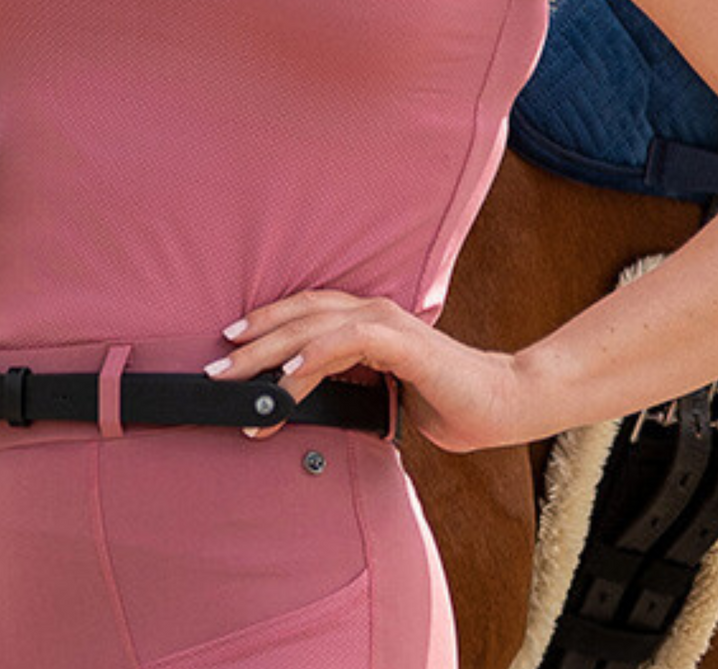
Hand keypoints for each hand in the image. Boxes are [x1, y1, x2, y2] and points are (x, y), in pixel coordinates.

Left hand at [210, 289, 524, 453]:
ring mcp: (387, 322)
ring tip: (238, 376)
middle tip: (215, 368)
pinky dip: (315, 354)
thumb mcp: (380, 396)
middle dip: (252, 342)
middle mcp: (371, 312)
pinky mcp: (404, 342)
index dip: (265, 324)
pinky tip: (290, 372)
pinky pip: (349, 342)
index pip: (303, 313)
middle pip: (298, 317)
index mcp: (365, 320)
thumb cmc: (446, 401)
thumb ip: (343, 389)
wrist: (502, 405)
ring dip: (271, 351)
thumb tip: (298, 404)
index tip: (228, 346)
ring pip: (314, 326)